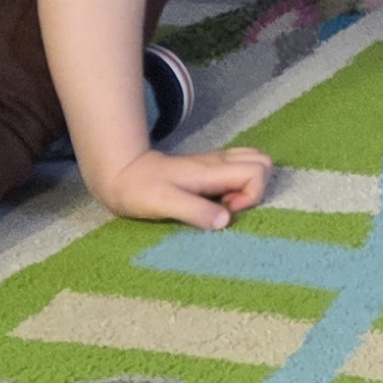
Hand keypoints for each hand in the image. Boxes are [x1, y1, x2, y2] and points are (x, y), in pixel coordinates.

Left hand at [89, 143, 272, 230]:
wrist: (120, 173)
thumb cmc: (140, 190)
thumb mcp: (164, 203)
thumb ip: (195, 211)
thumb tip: (226, 220)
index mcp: (211, 170)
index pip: (257, 170)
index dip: (252, 194)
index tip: (227, 210)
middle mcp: (218, 163)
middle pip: (262, 161)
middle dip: (256, 188)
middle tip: (229, 207)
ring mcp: (214, 164)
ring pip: (253, 162)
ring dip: (249, 186)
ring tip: (225, 205)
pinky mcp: (208, 170)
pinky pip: (239, 169)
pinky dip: (239, 185)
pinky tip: (217, 201)